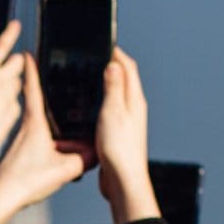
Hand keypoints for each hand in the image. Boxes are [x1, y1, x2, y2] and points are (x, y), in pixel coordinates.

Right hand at [0, 19, 23, 190]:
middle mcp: (1, 80)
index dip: (10, 32)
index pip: (2, 45)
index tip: (16, 23)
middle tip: (5, 63)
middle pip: (18, 60)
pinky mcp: (16, 109)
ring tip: (0, 86)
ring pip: (19, 79)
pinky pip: (17, 99)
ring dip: (13, 79)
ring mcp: (11, 95)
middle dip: (14, 59)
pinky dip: (10, 99)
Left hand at [0, 51, 87, 223]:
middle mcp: (25, 129)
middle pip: (39, 104)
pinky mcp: (19, 157)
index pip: (33, 87)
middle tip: (58, 79)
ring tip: (68, 118)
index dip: (33, 68)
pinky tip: (59, 151)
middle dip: (48, 92)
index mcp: (34, 123)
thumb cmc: (26, 180)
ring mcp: (21, 143)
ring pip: (40, 126)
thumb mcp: (64, 169)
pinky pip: (39, 142)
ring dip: (51, 121)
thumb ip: (85, 159)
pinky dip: (50, 142)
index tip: (30, 51)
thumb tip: (101, 152)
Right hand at [95, 49, 158, 223]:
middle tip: (95, 57)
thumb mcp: (112, 113)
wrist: (124, 180)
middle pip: (124, 79)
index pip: (128, 68)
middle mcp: (134, 109)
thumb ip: (113, 88)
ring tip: (90, 78)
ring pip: (117, 95)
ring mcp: (127, 121)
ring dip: (106, 84)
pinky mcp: (119, 133)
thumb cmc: (120, 149)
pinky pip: (111, 110)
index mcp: (134, 100)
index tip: (104, 43)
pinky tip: (89, 108)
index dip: (117, 53)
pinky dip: (102, 102)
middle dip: (111, 65)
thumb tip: (114, 64)